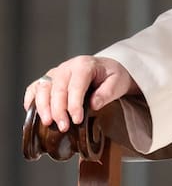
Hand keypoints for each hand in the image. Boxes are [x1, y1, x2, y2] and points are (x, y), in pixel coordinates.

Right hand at [23, 56, 138, 131]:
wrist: (107, 69)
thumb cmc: (112, 76)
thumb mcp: (118, 82)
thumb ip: (107, 93)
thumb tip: (93, 105)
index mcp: (84, 65)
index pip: (76, 86)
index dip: (74, 104)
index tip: (77, 120)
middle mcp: (67, 67)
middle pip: (57, 89)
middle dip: (58, 110)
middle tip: (63, 127)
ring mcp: (56, 72)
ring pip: (43, 88)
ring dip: (43, 107)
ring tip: (47, 123)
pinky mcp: (49, 79)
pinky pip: (35, 87)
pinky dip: (31, 99)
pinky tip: (32, 112)